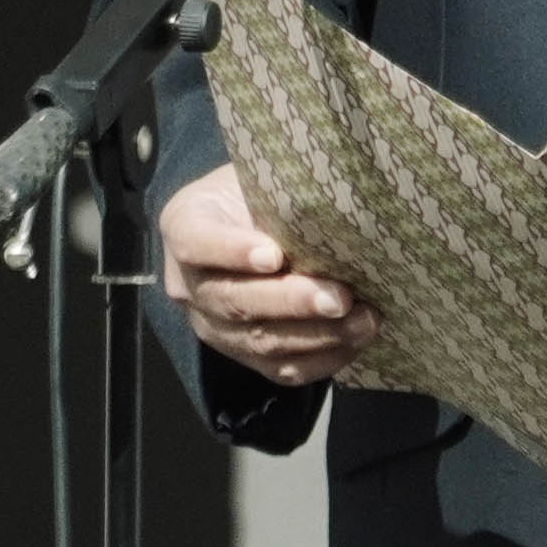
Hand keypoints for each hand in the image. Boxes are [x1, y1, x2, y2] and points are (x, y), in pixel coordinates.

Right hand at [161, 164, 378, 387]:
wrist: (250, 224)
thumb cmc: (259, 191)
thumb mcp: (260, 176)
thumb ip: (281, 192)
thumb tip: (342, 207)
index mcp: (184, 226)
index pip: (196, 241)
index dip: (232, 251)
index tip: (273, 254)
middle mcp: (188, 284)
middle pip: (232, 300)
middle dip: (290, 302)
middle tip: (339, 297)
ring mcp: (213, 326)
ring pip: (258, 341)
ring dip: (316, 334)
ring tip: (362, 320)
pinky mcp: (244, 354)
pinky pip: (280, 370)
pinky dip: (323, 359)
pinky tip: (356, 339)